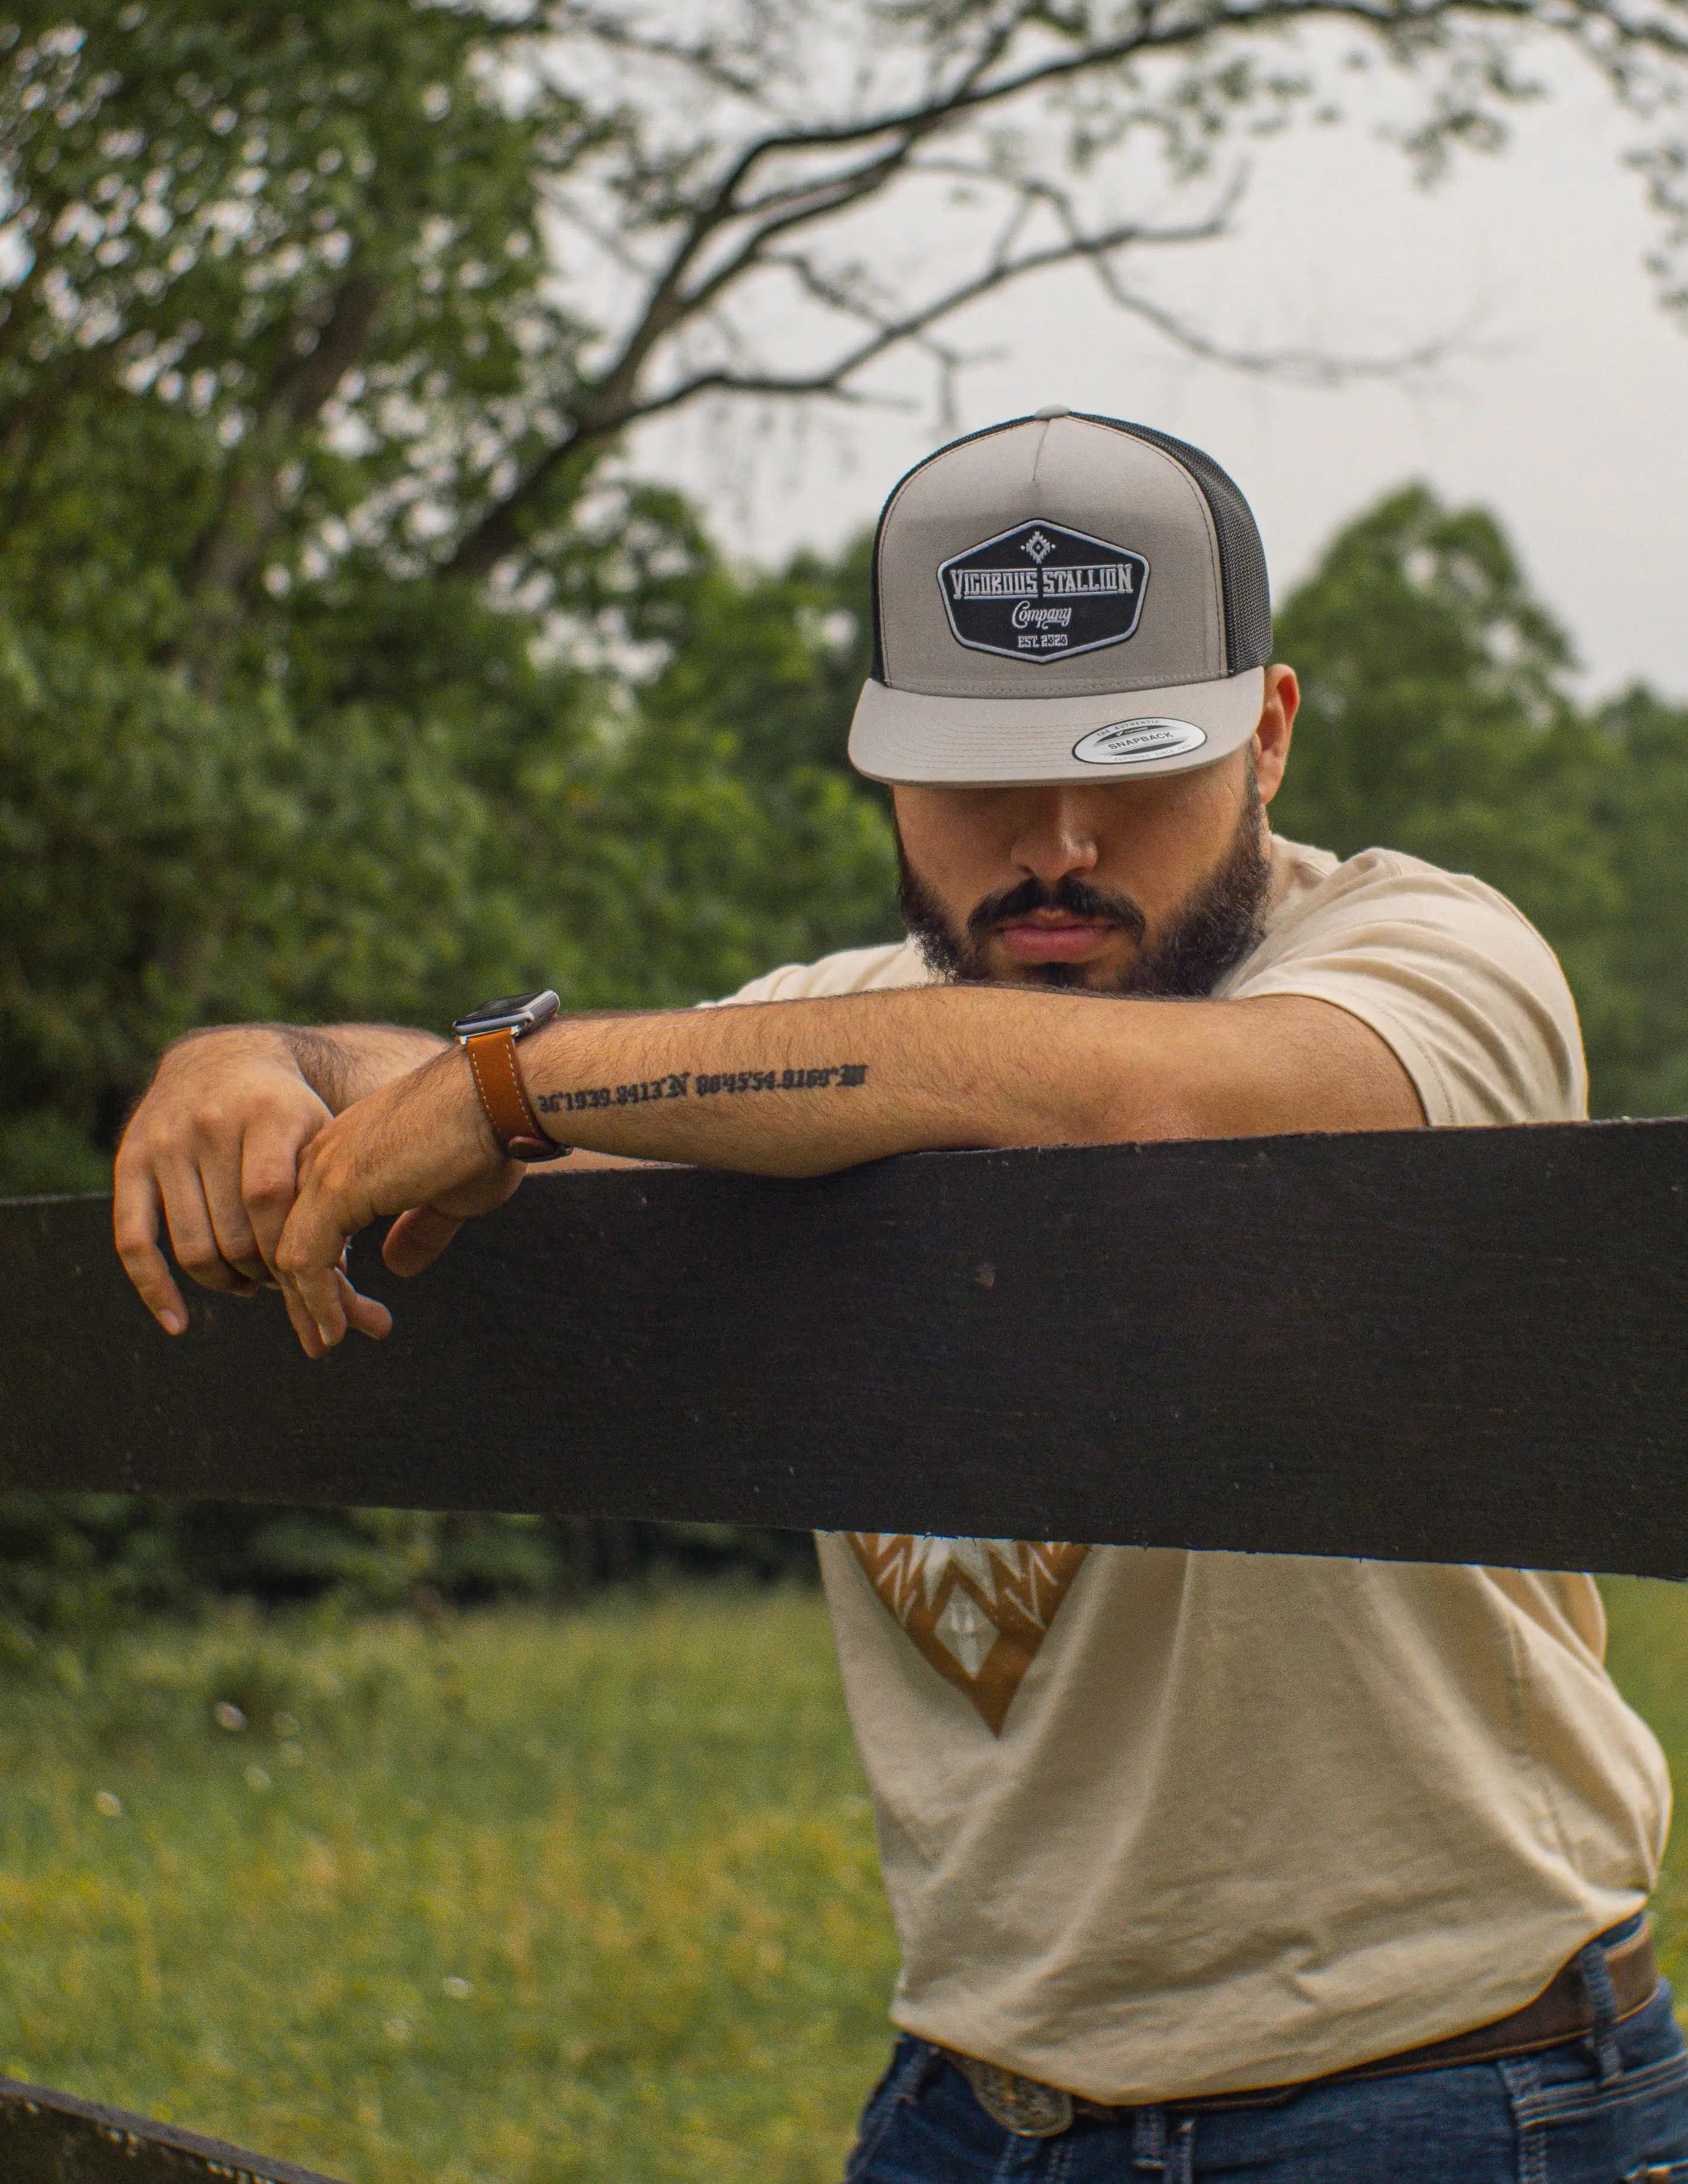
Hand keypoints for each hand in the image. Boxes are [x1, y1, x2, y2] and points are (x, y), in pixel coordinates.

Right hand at [114, 1028, 390, 1354]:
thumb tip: (360, 1308)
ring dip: (228, 1281)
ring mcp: (165, 1143)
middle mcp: (211, 1123)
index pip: (273, 1202)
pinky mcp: (130, 1162)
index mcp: (269, 1111)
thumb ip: (339, 1202)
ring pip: (194, 1248)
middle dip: (268, 1273)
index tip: (317, 1274)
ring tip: (252, 1282)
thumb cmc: (291, 1117)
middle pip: (236, 1234)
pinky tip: (180, 1324)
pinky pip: (134, 1242)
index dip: (292, 1251)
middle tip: (287, 1279)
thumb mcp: (324, 1138)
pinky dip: (155, 1289)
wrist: (224, 1060)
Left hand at [274, 1046, 520, 1351]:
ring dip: (308, 1306)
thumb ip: (418, 1229)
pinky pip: (305, 1259)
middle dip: (305, 1295)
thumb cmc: (489, 1136)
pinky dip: (315, 1300)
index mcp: (342, 1151)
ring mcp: (324, 1169)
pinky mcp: (337, 1189)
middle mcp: (320, 1156)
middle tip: (327, 1339)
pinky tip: (332, 1329)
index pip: (307, 1221)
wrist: (502, 1095)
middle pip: (289, 1237)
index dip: (323, 1270)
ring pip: (289, 1254)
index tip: (347, 1310)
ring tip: (329, 1342)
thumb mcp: (450, 1195)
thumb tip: (397, 1266)